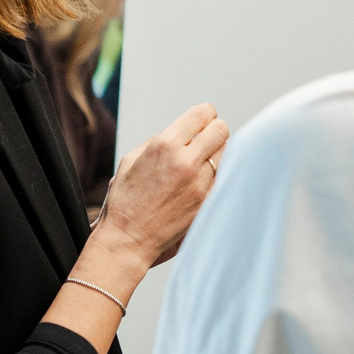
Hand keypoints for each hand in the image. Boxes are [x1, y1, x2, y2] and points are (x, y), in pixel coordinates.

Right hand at [98, 103, 228, 268]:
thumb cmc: (126, 200)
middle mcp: (186, 161)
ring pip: (227, 153)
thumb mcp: (132, 160)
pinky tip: (203, 181)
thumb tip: (184, 131)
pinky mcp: (208, 201)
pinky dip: (218, 175)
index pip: (202, 114)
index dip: (205, 114)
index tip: (203, 120)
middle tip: (205, 140)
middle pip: (222, 130)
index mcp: (164, 145)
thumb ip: (159, 140)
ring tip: (201, 164)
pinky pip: (224, 177)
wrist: (128, 239)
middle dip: (214, 132)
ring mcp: (201, 183)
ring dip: (217, 154)